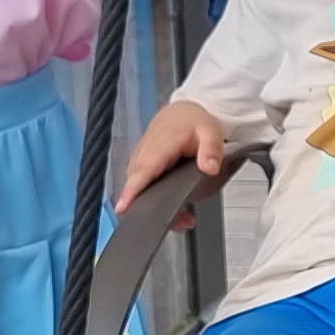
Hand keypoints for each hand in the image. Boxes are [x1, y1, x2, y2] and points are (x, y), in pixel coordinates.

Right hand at [115, 96, 226, 211]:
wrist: (182, 112)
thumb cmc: (193, 121)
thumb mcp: (210, 131)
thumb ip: (211, 150)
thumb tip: (210, 168)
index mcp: (160, 146)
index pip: (142, 171)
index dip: (132, 191)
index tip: (124, 207)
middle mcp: (145, 155)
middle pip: (138, 186)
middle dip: (151, 207)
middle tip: (177, 222)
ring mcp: (140, 162)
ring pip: (140, 190)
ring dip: (156, 207)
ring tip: (182, 219)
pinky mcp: (141, 167)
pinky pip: (142, 188)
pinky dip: (155, 201)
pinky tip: (176, 212)